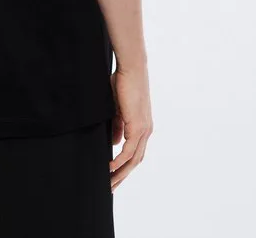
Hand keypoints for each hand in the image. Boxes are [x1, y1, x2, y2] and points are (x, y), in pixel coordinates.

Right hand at [108, 64, 152, 191]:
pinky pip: (128, 150)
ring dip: (121, 172)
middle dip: (122, 175)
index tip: (113, 175)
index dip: (125, 166)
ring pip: (133, 159)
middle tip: (111, 187)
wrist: (131, 69)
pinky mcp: (137, 125)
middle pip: (135, 161)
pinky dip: (119, 161)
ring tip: (109, 182)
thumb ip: (118, 126)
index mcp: (142, 127)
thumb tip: (114, 143)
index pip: (135, 153)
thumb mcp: (118, 109)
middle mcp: (146, 131)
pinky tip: (110, 167)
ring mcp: (143, 129)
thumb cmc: (123, 84)